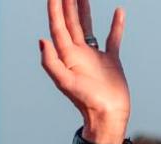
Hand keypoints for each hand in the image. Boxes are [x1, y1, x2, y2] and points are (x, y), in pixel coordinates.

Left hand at [40, 0, 129, 141]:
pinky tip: (118, 11)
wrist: (107, 116)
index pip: (58, 27)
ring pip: (87, 27)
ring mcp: (94, 57)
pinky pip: (113, 38)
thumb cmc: (86, 102)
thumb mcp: (65, 83)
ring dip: (84, 10)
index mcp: (67, 57)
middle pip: (70, 23)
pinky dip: (116, 25)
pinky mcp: (111, 61)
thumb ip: (51, 63)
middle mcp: (78, 54)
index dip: (55, 9)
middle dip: (67, 5)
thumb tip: (42, 40)